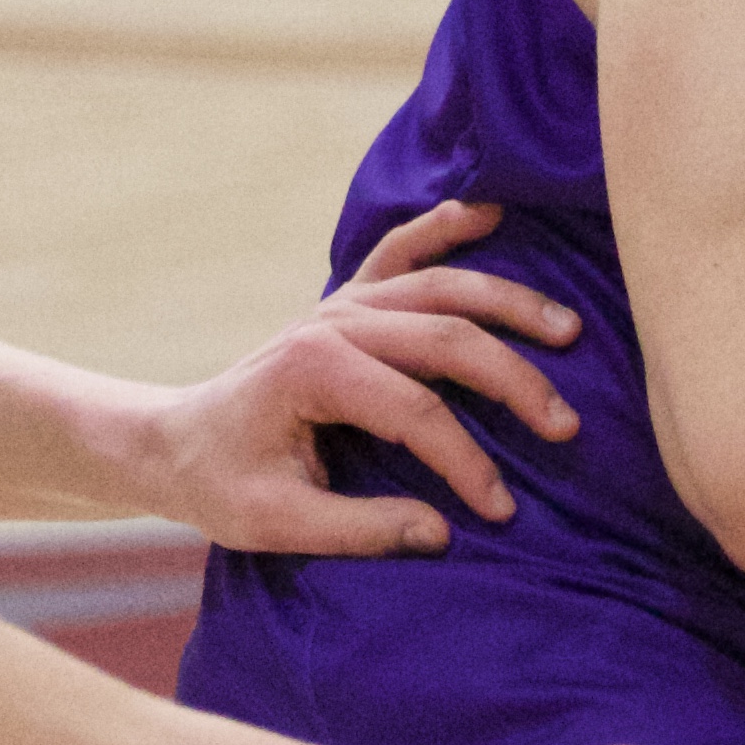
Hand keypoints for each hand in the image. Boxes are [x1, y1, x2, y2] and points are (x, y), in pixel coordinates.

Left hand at [137, 200, 581, 555]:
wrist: (175, 441)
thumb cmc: (221, 484)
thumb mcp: (275, 524)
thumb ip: (359, 529)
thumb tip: (440, 533)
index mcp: (314, 371)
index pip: (417, 412)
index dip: (467, 462)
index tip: (500, 510)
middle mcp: (332, 322)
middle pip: (445, 338)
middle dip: (513, 381)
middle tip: (566, 423)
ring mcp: (340, 303)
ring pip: (441, 287)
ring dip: (508, 303)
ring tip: (568, 330)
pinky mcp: (345, 300)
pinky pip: (401, 248)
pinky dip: (445, 226)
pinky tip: (490, 211)